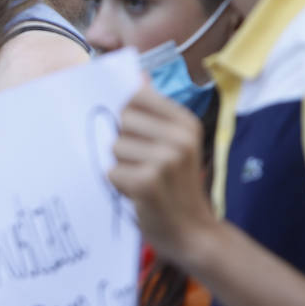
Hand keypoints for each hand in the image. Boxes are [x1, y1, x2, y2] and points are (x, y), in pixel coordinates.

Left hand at [109, 85, 218, 266]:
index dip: (123, 113)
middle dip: (120, 142)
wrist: (193, 233)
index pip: (134, 96)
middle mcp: (179, 137)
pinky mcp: (148, 181)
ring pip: (113, 146)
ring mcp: (166, 159)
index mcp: (185, 122)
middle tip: (139, 164)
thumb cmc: (173, 185)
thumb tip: (137, 72)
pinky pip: (111, 171)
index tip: (132, 132)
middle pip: (120, 120)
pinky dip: (116, 184)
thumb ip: (152, 111)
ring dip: (119, 165)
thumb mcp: (172, 143)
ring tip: (139, 179)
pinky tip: (136, 193)